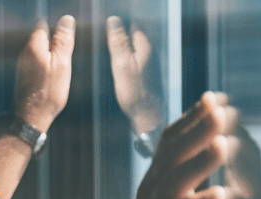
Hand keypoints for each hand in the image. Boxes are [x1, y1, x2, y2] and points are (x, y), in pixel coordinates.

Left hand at [14, 15, 75, 131]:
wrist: (32, 117)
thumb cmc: (48, 92)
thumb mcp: (62, 64)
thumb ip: (63, 41)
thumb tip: (66, 19)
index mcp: (34, 46)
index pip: (44, 25)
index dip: (57, 29)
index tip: (66, 40)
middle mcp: (25, 52)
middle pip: (42, 38)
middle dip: (55, 44)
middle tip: (65, 59)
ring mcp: (23, 64)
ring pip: (40, 51)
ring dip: (51, 57)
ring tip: (59, 71)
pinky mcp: (24, 75)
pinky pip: (38, 63)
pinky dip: (47, 67)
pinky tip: (52, 79)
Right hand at [106, 16, 161, 133]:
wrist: (149, 117)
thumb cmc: (135, 93)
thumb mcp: (121, 65)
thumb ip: (118, 42)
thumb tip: (113, 20)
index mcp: (145, 46)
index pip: (133, 25)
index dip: (120, 27)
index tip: (108, 34)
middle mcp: (152, 52)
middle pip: (136, 36)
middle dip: (123, 38)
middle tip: (109, 46)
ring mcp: (152, 64)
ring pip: (137, 49)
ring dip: (126, 50)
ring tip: (114, 58)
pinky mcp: (150, 75)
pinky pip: (138, 60)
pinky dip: (129, 61)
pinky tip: (122, 71)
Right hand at [127, 92, 236, 198]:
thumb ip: (187, 179)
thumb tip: (210, 148)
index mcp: (157, 178)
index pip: (172, 140)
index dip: (191, 118)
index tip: (215, 99)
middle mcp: (151, 188)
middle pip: (172, 151)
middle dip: (197, 128)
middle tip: (221, 111)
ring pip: (175, 179)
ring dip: (200, 161)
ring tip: (223, 145)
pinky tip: (221, 196)